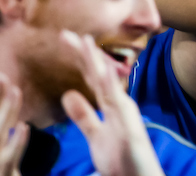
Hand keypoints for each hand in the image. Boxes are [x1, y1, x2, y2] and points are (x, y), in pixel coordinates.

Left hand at [60, 31, 165, 175]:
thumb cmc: (121, 160)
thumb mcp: (95, 135)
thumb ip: (83, 115)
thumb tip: (68, 94)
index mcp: (111, 105)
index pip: (92, 78)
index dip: (80, 59)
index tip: (66, 41)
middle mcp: (120, 103)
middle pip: (98, 74)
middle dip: (83, 54)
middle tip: (66, 34)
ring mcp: (125, 111)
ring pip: (107, 82)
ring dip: (95, 62)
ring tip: (83, 42)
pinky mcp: (129, 123)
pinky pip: (117, 101)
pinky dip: (108, 84)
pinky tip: (99, 71)